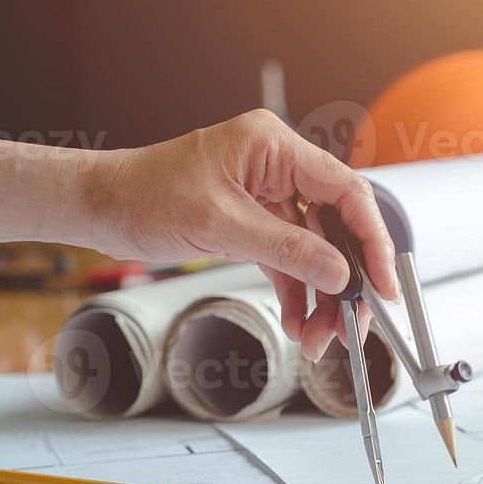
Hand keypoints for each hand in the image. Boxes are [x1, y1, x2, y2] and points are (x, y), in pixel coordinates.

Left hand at [90, 110, 399, 361]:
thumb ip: (286, 251)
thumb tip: (339, 273)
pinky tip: (298, 322)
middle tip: (354, 323)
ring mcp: (266, 194)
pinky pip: (288, 260)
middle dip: (345, 280)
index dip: (372, 240)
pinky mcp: (252, 221)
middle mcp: (276, 166)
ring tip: (320, 337)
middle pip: (335, 225)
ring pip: (314, 249)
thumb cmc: (144, 197)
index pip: (346, 191)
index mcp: (273, 147)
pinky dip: (294, 293)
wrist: (100, 207)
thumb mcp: (220, 226)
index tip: (382, 283)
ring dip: (320, 296)